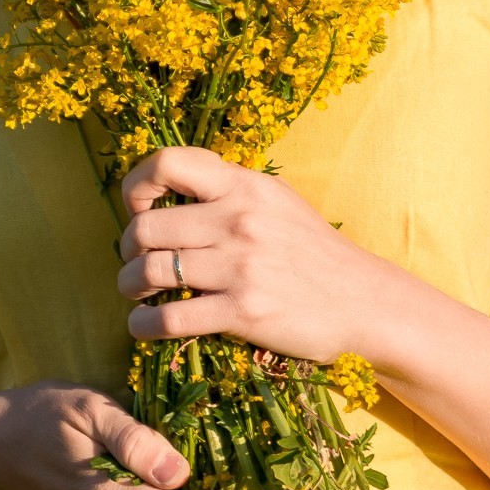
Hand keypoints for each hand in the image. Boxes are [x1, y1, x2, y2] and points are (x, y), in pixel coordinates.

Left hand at [116, 145, 378, 363]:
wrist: (363, 301)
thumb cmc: (313, 250)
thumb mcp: (277, 200)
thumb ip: (229, 187)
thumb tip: (173, 183)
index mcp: (244, 185)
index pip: (167, 163)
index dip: (137, 184)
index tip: (138, 208)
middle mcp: (238, 219)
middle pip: (146, 227)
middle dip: (126, 248)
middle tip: (132, 261)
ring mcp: (240, 266)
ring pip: (149, 272)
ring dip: (129, 287)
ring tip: (135, 293)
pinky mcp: (243, 311)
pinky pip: (170, 318)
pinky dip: (144, 326)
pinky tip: (145, 327)